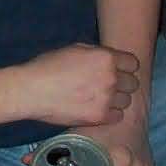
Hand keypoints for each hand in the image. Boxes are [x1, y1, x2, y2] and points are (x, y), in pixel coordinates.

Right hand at [12, 44, 139, 127]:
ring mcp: (106, 99)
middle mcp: (110, 78)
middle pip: (133, 83)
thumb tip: (111, 60)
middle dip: (122, 83)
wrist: (31, 90)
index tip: (117, 70)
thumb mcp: (76, 48)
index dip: (125, 67)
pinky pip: (117, 116)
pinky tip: (96, 108)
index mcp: (106, 57)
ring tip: (100, 98)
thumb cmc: (49, 66)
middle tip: (107, 85)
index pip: (133, 64)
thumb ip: (98, 54)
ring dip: (117, 99)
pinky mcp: (99, 117)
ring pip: (127, 101)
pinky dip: (110, 113)